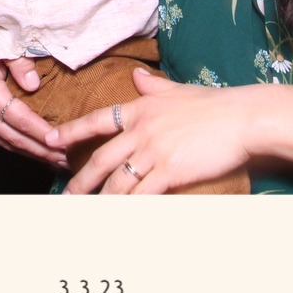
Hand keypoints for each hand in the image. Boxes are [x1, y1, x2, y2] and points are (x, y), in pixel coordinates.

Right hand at [0, 0, 66, 166]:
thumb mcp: (3, 40)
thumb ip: (20, 62)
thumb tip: (34, 83)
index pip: (20, 122)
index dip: (43, 136)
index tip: (63, 145)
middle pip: (13, 139)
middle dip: (41, 152)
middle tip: (67, 161)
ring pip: (4, 140)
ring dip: (30, 151)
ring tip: (55, 158)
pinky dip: (16, 142)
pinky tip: (33, 145)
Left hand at [47, 69, 253, 193]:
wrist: (242, 118)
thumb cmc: (214, 104)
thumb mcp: (178, 90)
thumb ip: (153, 85)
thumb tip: (137, 75)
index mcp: (141, 107)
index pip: (97, 120)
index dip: (71, 131)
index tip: (50, 140)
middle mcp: (141, 130)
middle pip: (101, 159)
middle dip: (81, 180)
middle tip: (67, 195)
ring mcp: (154, 152)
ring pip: (118, 183)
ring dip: (101, 200)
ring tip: (89, 213)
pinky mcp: (169, 172)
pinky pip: (142, 195)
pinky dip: (129, 209)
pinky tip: (120, 217)